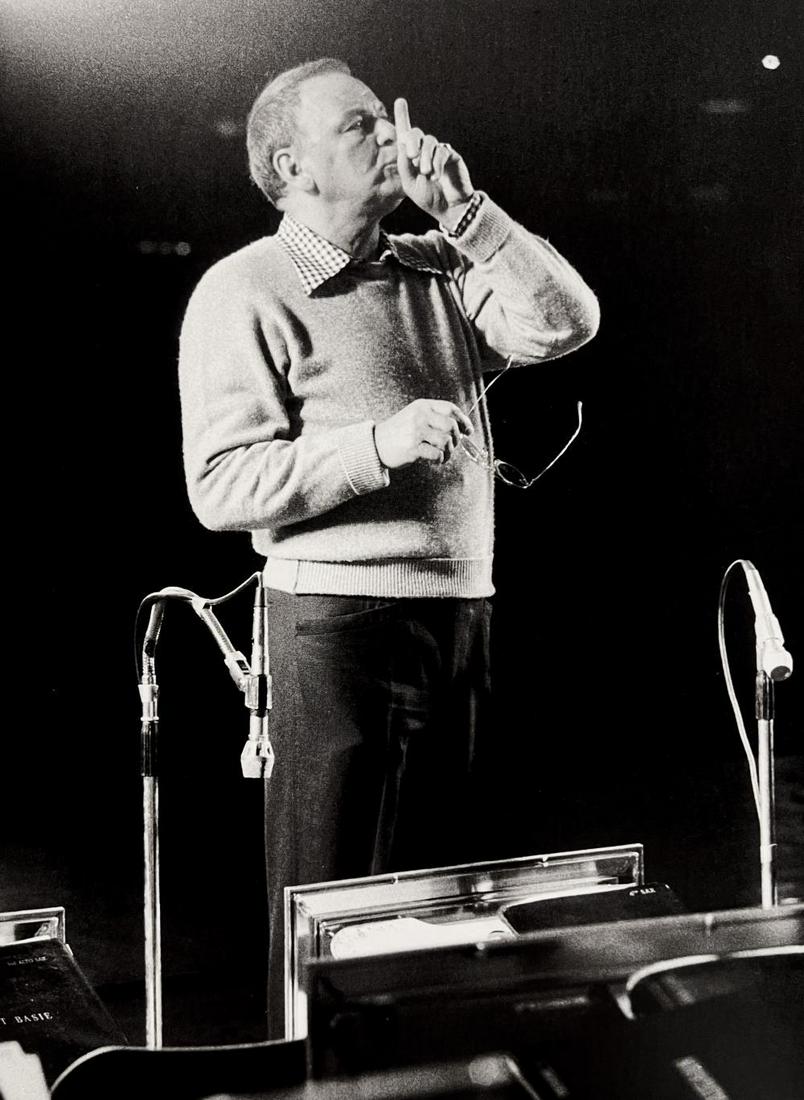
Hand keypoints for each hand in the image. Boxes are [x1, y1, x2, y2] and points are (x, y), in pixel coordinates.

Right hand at [375, 399, 473, 469]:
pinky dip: (440, 459)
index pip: (450, 409)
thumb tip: (461, 428)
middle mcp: (420, 416)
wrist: (375, 444)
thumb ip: (434, 417)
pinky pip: (437, 454)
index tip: (468, 431)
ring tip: (444, 455)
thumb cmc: (398, 432)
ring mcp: (415, 432)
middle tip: (451, 446)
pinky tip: (436, 461)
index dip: (463, 420)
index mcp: (422, 406)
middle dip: (456, 439)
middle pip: (451, 425)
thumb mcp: (414, 416)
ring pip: (446, 441)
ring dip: (449, 451)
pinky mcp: (412, 448)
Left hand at [394, 98, 474, 221]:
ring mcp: (439, 152)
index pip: (406, 134)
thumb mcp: (409, 184)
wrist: (449, 209)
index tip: (400, 101)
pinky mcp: (452, 156)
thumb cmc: (429, 198)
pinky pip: (442, 151)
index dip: (403, 117)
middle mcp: (425, 151)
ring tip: (426, 173)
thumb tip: (402, 144)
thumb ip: (403, 165)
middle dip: (412, 141)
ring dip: (425, 157)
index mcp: (412, 157)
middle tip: (412, 156)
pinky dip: (436, 163)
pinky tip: (435, 176)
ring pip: (429, 141)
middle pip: (415, 133)